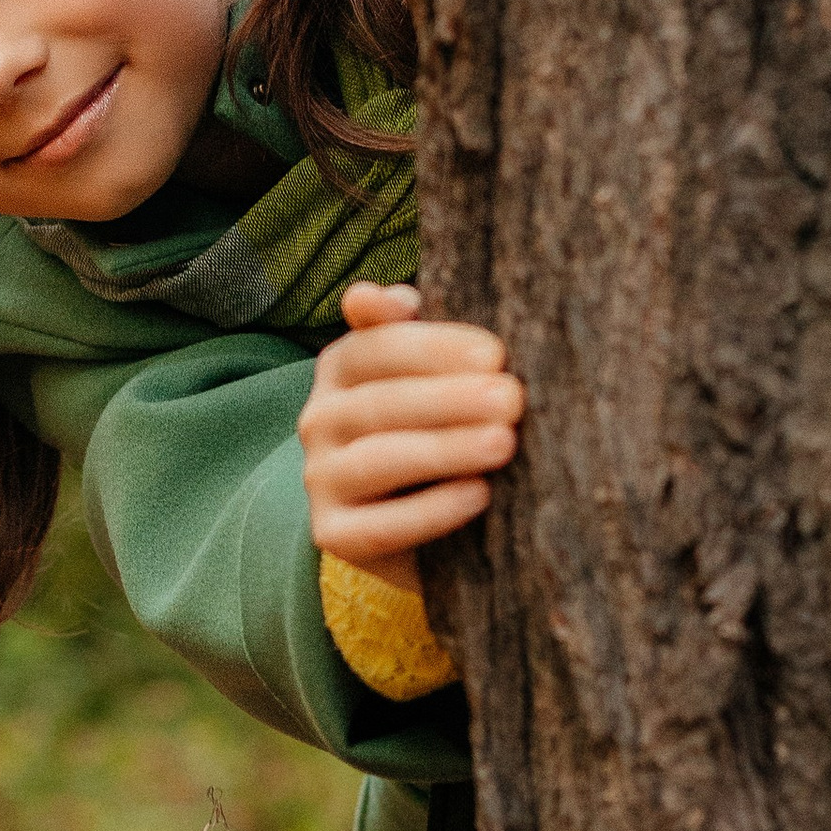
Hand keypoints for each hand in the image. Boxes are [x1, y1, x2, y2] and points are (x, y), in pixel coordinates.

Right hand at [297, 280, 524, 595]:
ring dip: (445, 450)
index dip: (435, 348)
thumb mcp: (423, 375)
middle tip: (512, 399)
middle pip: (380, 403)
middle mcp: (319, 419)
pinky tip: (479, 495)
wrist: (404, 522)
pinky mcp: (332, 534)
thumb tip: (396, 296)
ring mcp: (320, 478)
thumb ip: (413, 330)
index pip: (378, 347)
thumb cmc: (428, 426)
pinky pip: (380, 526)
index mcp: (340, 367)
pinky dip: (431, 512)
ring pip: (378, 461)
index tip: (496, 354)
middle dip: (450, 400)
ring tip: (503, 443)